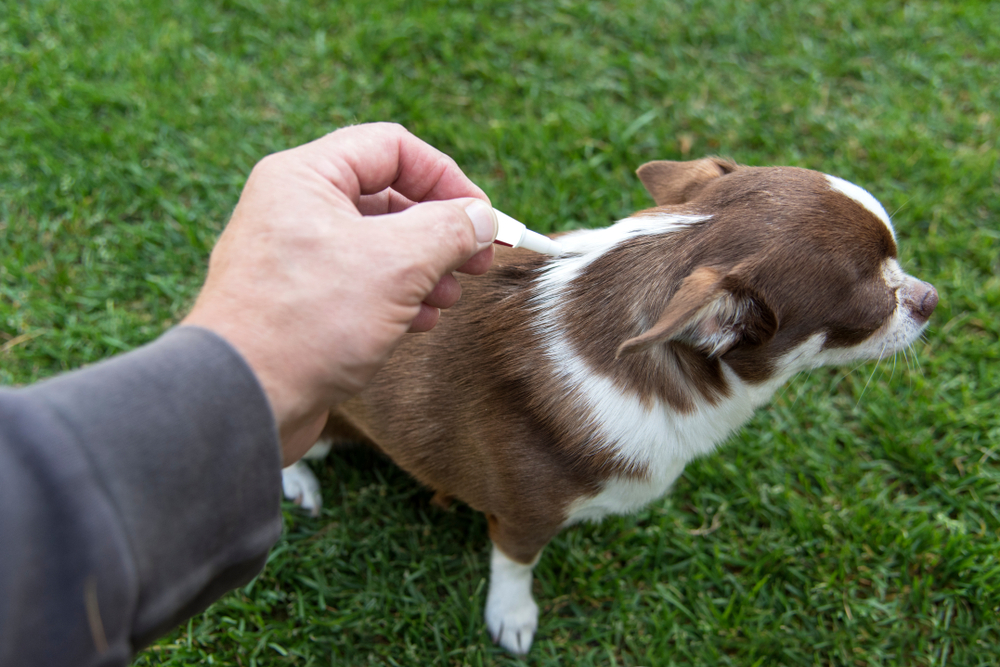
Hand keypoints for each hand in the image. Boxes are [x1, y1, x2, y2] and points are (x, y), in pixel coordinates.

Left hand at [181, 123, 496, 464]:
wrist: (243, 401)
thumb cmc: (308, 322)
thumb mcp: (397, 265)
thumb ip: (448, 230)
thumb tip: (481, 219)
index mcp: (306, 176)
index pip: (392, 148)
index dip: (446, 177)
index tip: (482, 218)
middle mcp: (294, 207)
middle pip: (387, 197)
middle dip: (439, 230)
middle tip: (477, 262)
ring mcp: (294, 256)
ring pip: (377, 243)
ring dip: (423, 267)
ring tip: (450, 298)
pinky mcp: (298, 301)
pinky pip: (358, 281)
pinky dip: (397, 295)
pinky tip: (420, 321)